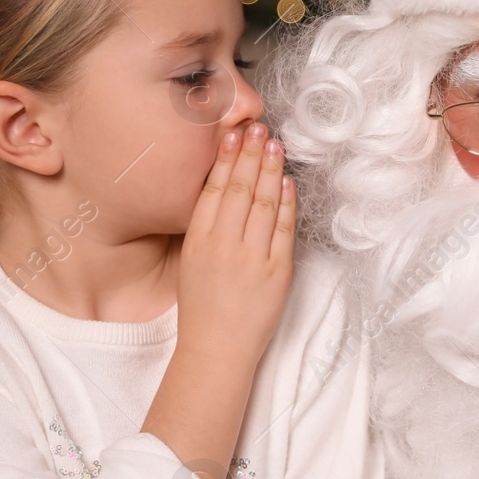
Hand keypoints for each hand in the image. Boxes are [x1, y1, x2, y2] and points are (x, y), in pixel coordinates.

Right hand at [176, 121, 296, 369]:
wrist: (216, 350)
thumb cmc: (203, 307)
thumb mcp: (191, 261)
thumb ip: (206, 227)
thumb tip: (221, 190)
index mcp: (197, 240)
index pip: (213, 189)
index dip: (225, 158)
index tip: (233, 134)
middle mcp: (223, 245)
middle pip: (239, 188)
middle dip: (250, 154)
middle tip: (259, 128)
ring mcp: (252, 258)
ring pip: (262, 202)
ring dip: (270, 170)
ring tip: (275, 144)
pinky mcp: (277, 272)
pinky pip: (283, 229)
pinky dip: (286, 202)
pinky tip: (287, 181)